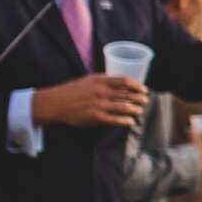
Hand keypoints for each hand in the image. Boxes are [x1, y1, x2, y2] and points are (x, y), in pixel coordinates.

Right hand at [31, 74, 147, 127]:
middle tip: (145, 101)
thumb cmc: (72, 90)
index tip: (143, 89)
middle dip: (139, 98)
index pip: (125, 81)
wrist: (56, 103)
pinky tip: (130, 122)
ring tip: (140, 111)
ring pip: (123, 107)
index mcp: (100, 80)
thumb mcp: (88, 79)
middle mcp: (101, 92)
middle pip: (127, 94)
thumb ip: (104, 80)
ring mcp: (99, 104)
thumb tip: (119, 81)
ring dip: (135, 110)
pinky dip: (125, 121)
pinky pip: (114, 120)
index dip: (137, 85)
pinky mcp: (95, 117)